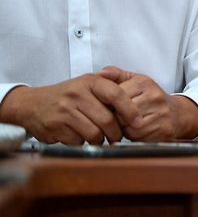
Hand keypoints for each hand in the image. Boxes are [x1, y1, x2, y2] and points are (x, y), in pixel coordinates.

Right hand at [0, 75, 140, 144]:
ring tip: (100, 138)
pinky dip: (83, 142)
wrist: (32, 104)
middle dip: (115, 133)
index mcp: (90, 82)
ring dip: (100, 140)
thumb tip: (135, 94)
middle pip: (107, 120)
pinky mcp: (56, 126)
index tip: (139, 122)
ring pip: (94, 133)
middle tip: (117, 137)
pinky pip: (78, 141)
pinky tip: (80, 137)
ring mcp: (65, 111)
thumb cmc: (67, 95)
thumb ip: (110, 85)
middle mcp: (78, 94)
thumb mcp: (87, 83)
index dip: (130, 110)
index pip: (117, 95)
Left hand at [98, 67, 197, 140]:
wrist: (178, 114)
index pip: (116, 96)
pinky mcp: (164, 128)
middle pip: (121, 112)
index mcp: (144, 82)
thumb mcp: (136, 82)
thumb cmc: (151, 98)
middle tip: (117, 118)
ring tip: (127, 124)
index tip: (109, 107)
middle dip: (116, 118)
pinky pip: (138, 137)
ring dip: (124, 128)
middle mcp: (154, 96)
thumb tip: (99, 74)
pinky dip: (134, 136)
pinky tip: (137, 131)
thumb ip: (117, 76)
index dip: (109, 105)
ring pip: (128, 126)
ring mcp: (160, 113)